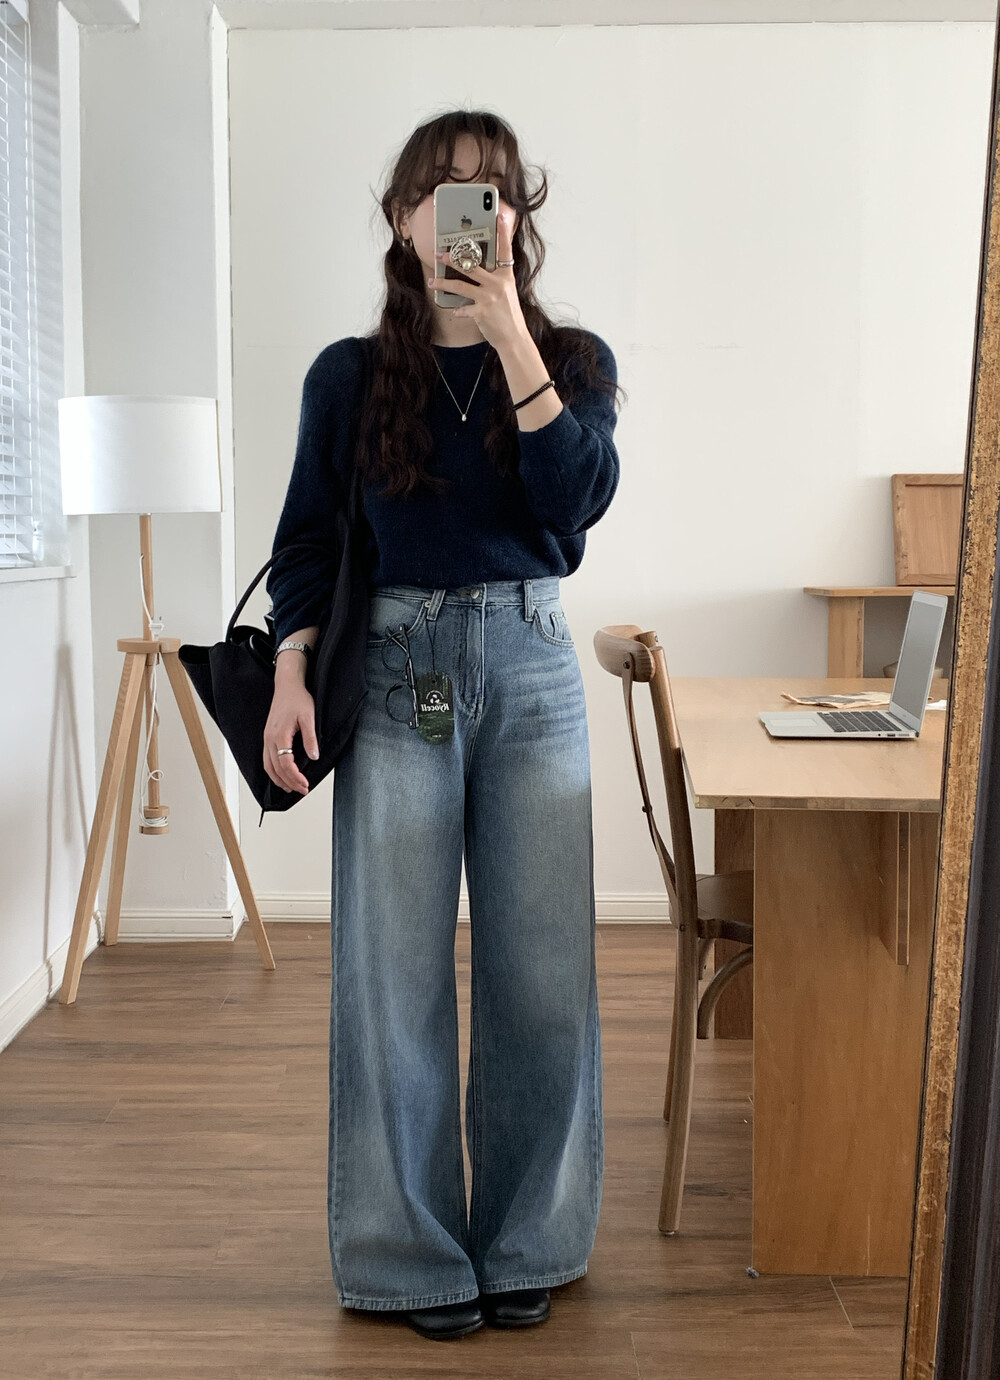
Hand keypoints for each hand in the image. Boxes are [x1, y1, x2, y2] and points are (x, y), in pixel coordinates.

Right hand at [264, 681, 317, 794]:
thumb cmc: (298, 699)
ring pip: (268, 766)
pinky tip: (280, 775)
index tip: (306, 785)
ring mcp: (267, 738)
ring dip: (278, 780)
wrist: (287, 686)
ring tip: (290, 788)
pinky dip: (273, 771)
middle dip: (289, 783)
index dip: (296, 777)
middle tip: (302, 791)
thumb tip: (314, 757)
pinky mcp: (268, 736)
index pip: (286, 764)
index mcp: (280, 735)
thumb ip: (310, 738)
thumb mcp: (309, 717)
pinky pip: (266, 759)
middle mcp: (270, 739)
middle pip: (276, 769)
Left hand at [427, 211, 526, 348]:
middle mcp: (498, 283)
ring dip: (443, 283)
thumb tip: (476, 270)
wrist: (514, 337)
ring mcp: (489, 297)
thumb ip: (495, 279)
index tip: (499, 216)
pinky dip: (457, 310)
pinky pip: (463, 308)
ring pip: (460, 285)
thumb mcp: (507, 292)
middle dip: (452, 259)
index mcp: (506, 275)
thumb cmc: (508, 314)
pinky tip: (454, 310)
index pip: (505, 250)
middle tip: (439, 255)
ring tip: (432, 281)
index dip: (502, 233)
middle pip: (472, 265)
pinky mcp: (481, 312)